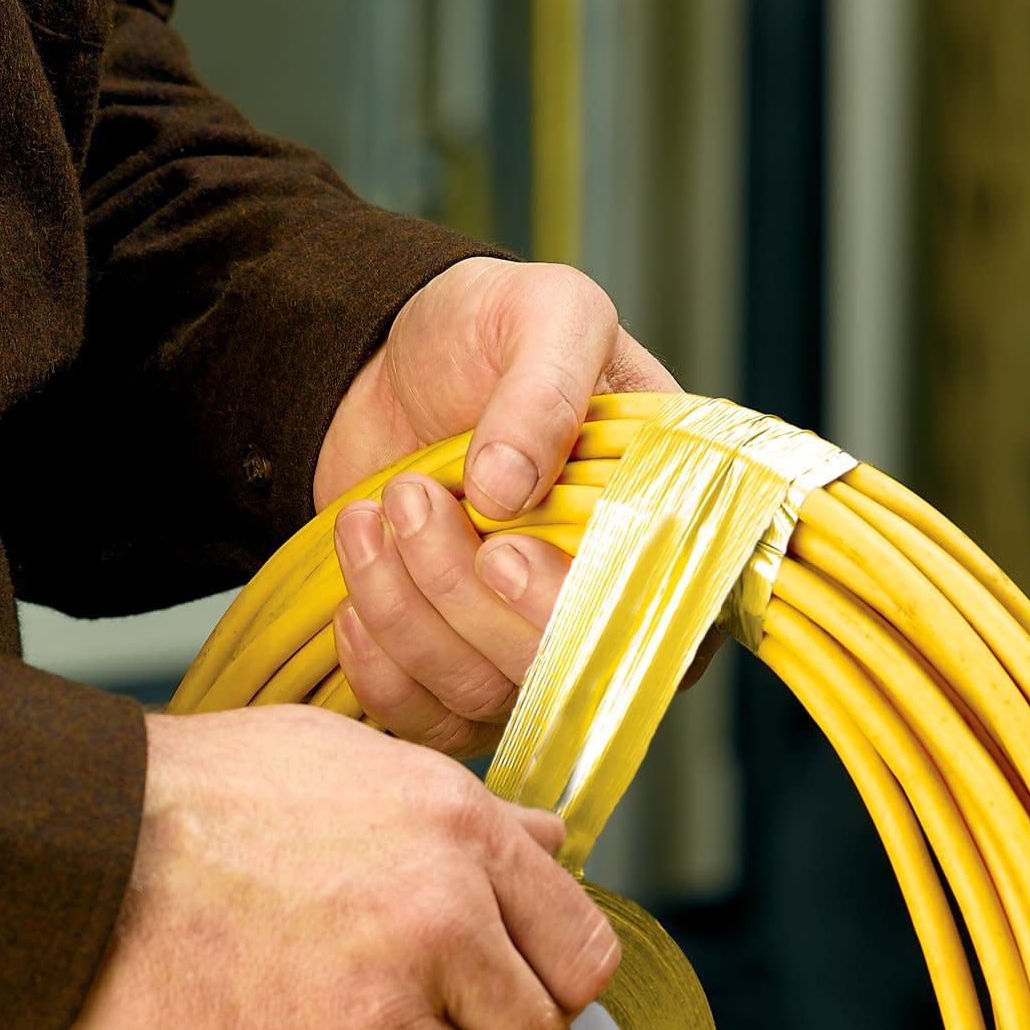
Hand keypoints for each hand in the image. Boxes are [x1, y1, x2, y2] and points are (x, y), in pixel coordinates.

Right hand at [61, 708, 621, 1029]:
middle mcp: (439, 927)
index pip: (586, 957)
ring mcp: (376, 1019)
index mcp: (459, 835)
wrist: (72, 852)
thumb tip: (550, 842)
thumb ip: (467, 806)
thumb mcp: (352, 757)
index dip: (557, 989)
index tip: (516, 998)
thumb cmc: (198, 793)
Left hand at [314, 258, 679, 753]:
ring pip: (484, 694)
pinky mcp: (460, 668)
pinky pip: (424, 717)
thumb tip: (510, 488)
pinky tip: (356, 588)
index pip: (657, 613)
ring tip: (374, 514)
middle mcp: (616, 600)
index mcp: (673, 517)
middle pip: (558, 670)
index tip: (500, 551)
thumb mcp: (542, 313)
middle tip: (412, 499)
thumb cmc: (490, 331)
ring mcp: (534, 645)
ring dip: (408, 611)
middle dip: (464, 593)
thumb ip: (545, 386)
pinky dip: (378, 663)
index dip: (575, 606)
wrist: (390, 362)